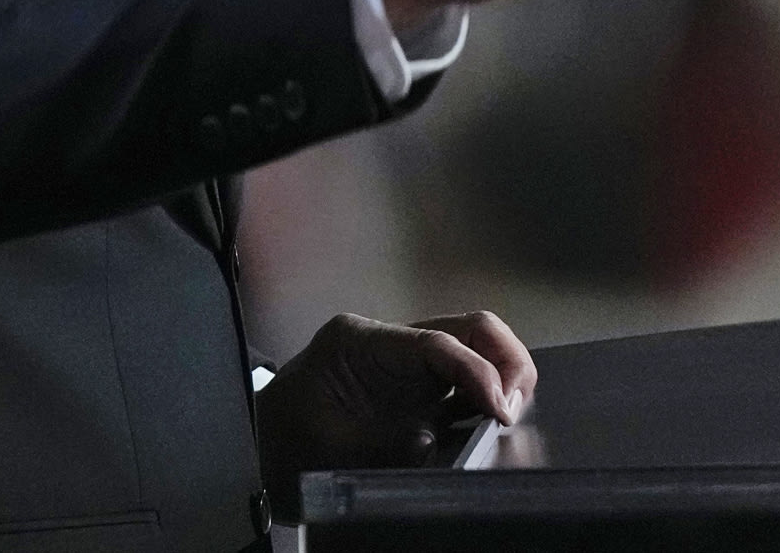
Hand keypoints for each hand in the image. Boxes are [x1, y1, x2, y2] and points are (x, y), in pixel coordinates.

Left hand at [255, 311, 537, 519]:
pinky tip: (495, 420)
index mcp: (359, 340)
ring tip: (510, 414)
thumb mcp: (328, 443)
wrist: (263, 449)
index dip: (476, 371)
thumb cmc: (284, 439)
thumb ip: (383, 441)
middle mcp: (391, 344)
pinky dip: (490, 396)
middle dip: (504, 361)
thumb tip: (435, 439)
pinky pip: (468, 382)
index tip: (500, 406)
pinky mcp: (420, 392)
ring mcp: (409, 366)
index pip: (435, 343)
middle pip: (468, 330)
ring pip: (476, 349)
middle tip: (515, 405)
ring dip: (503, 376)